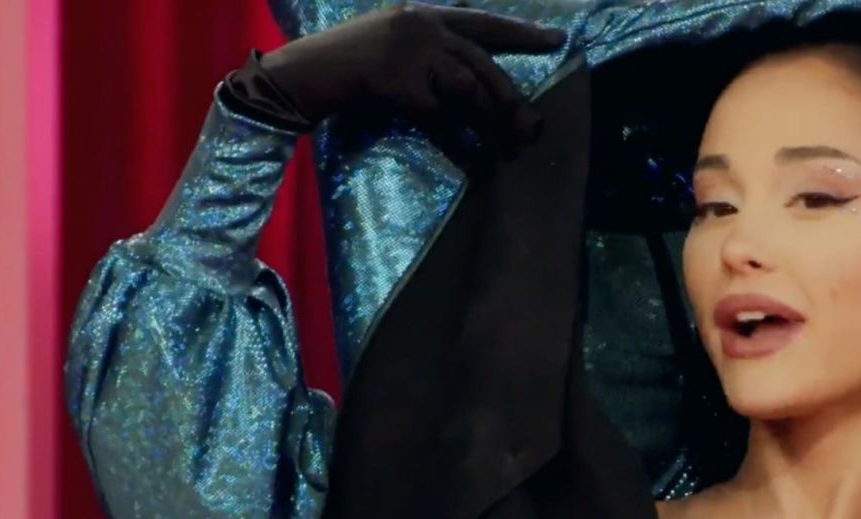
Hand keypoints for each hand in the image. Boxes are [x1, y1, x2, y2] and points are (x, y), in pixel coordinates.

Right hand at [260, 3, 565, 149]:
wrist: (302, 73)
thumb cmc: (344, 63)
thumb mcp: (390, 39)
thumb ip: (428, 46)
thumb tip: (469, 71)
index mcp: (423, 15)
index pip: (483, 21)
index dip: (521, 32)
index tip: (559, 39)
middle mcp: (422, 27)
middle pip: (482, 61)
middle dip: (511, 95)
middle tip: (536, 124)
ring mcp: (412, 53)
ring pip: (469, 88)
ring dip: (495, 120)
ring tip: (517, 144)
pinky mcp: (401, 82)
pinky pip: (443, 119)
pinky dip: (464, 143)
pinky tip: (481, 161)